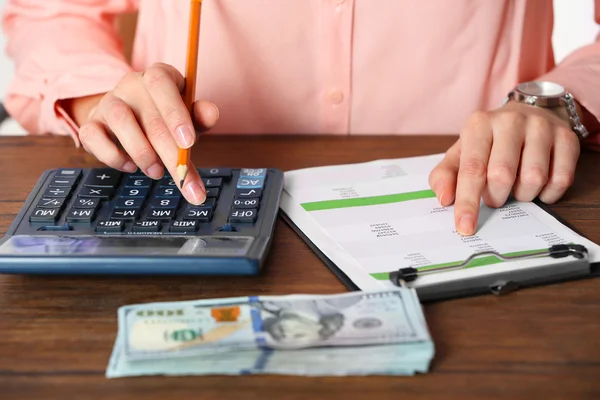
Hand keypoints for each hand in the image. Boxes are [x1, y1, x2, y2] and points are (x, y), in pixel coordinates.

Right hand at [75, 62, 219, 204]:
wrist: (129, 121)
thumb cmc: (164, 119)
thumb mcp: (187, 118)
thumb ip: (200, 117)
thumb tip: (213, 113)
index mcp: (158, 76)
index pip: (163, 84)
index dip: (176, 113)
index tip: (188, 142)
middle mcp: (131, 84)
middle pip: (150, 117)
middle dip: (169, 153)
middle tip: (182, 178)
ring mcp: (108, 101)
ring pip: (120, 121)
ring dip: (142, 153)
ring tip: (156, 171)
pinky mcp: (91, 122)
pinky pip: (93, 136)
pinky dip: (113, 156)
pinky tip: (130, 166)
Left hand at [429, 101, 580, 235]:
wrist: (526, 114)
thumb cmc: (489, 141)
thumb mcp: (461, 153)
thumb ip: (446, 175)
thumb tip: (444, 198)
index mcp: (479, 124)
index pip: (472, 169)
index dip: (468, 202)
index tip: (465, 227)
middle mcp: (511, 120)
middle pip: (502, 175)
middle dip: (496, 197)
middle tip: (494, 196)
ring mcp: (542, 127)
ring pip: (534, 178)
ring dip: (522, 195)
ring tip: (516, 186)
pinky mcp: (567, 138)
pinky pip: (561, 179)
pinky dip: (547, 194)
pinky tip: (538, 186)